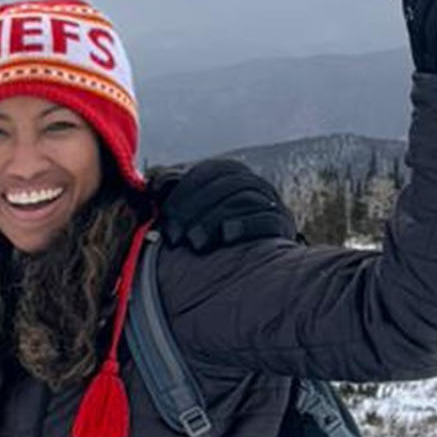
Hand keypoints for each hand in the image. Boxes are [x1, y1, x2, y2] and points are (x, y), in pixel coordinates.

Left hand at [153, 158, 298, 251]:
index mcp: (234, 173)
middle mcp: (256, 183)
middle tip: (176, 236)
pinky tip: (227, 235)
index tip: (163, 214)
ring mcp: (272, 202)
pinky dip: (246, 224)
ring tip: (195, 243)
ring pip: (245, 198)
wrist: (251, 265)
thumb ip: (174, 194)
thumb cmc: (211, 232)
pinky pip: (268, 218)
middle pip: (227, 184)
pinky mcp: (282, 224)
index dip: (185, 190)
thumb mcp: (192, 211)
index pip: (211, 171)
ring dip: (215, 219)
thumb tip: (153, 185)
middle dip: (196, 209)